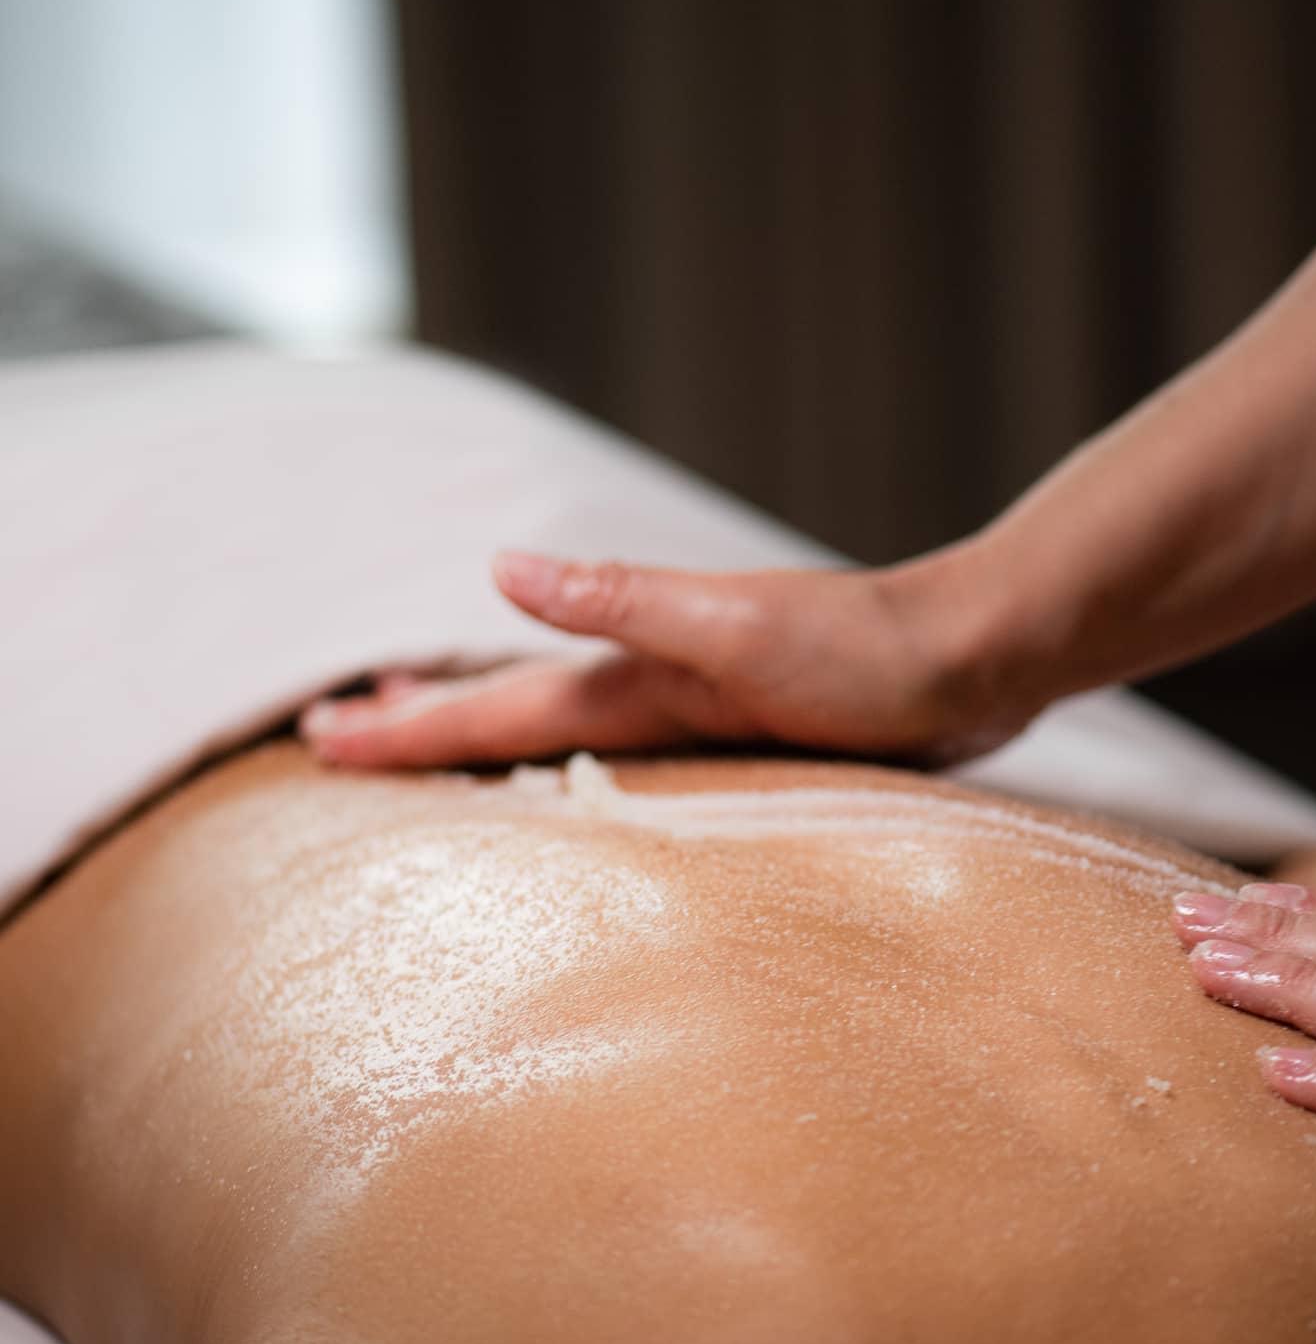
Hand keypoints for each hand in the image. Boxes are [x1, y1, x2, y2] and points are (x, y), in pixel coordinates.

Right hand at [301, 550, 1023, 768]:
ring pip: (557, 731)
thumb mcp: (739, 627)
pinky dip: (564, 757)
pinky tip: (564, 771)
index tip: (322, 738)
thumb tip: (500, 572)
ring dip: (480, 731)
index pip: (500, 704)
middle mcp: (652, 686)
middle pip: (511, 710)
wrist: (966, 655)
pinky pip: (618, 757)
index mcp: (639, 668)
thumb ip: (624, 601)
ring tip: (415, 733)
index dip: (412, 725)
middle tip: (330, 733)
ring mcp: (692, 710)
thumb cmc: (866, 651)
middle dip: (420, 723)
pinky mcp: (735, 739)